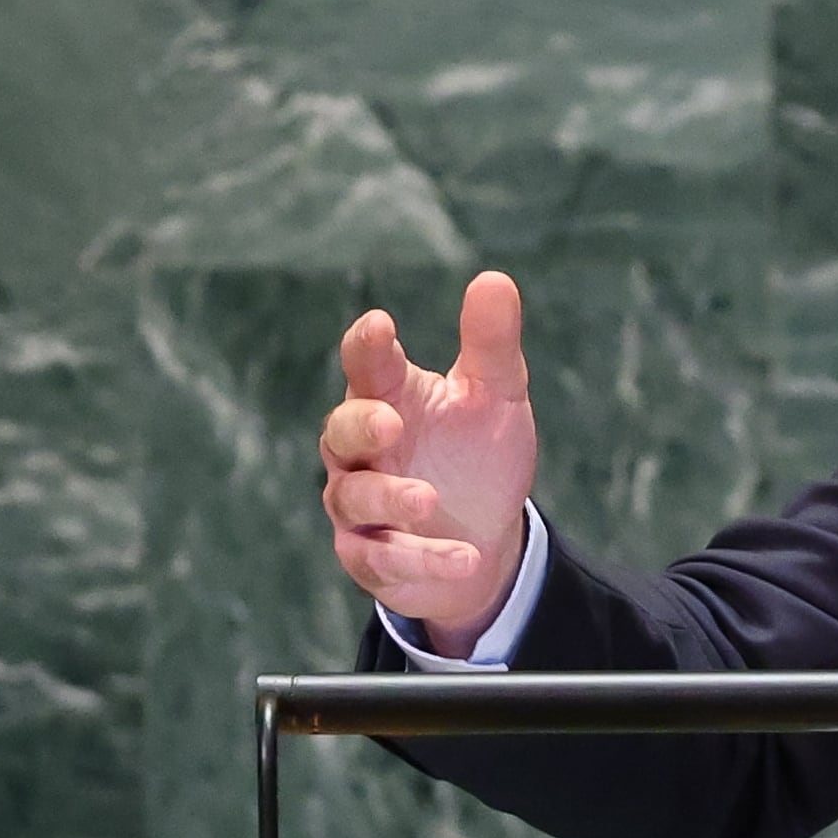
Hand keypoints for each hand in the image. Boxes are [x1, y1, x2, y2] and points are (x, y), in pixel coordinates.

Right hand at [319, 272, 539, 635]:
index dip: (367, 347)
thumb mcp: (496, 398)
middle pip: (341, 431)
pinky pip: (383, 558)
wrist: (486, 538)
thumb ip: (491, 345)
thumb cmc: (477, 456)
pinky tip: (464, 557)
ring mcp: (360, 505)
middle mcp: (363, 451)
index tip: (379, 326)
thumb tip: (494, 278)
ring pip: (353, 498)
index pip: (366, 365)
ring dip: (390, 498)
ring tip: (429, 500)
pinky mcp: (370, 556)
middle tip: (392, 424)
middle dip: (362, 426)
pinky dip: (422, 558)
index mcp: (390, 397)